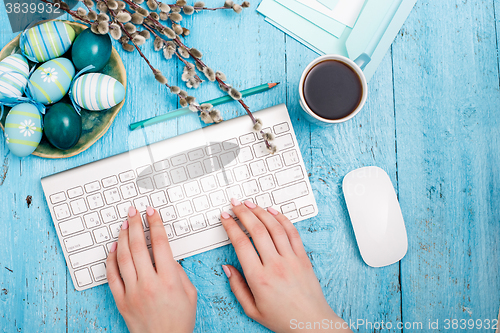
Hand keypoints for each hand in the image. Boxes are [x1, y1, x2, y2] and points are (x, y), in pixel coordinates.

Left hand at [106, 206, 196, 332]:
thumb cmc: (179, 320)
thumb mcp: (189, 292)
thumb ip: (179, 270)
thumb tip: (166, 255)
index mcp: (169, 279)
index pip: (160, 243)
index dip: (156, 223)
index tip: (152, 212)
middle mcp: (149, 283)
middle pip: (139, 246)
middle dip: (136, 224)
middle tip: (134, 212)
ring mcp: (133, 291)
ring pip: (123, 257)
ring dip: (123, 237)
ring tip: (124, 224)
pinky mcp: (121, 300)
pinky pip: (112, 275)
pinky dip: (111, 259)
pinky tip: (113, 248)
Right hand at [220, 199, 351, 332]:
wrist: (311, 324)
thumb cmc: (282, 318)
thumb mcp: (252, 309)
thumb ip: (237, 287)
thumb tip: (227, 267)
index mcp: (259, 279)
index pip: (241, 244)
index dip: (231, 226)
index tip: (225, 217)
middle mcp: (276, 265)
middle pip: (257, 230)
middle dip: (243, 213)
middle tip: (235, 204)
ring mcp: (291, 259)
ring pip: (275, 227)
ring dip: (261, 212)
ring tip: (250, 204)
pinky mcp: (303, 258)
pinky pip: (292, 232)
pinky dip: (282, 219)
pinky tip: (273, 212)